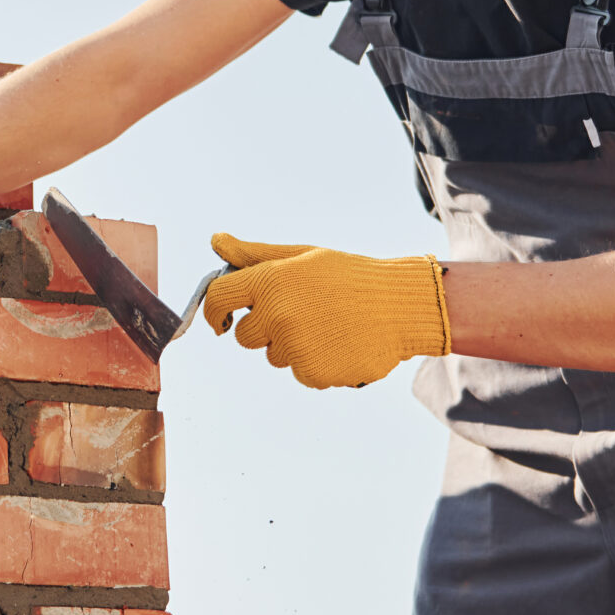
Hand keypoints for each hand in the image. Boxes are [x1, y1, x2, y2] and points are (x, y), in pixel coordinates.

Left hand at [202, 232, 449, 388]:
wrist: (400, 307)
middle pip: (244, 336)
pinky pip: (300, 373)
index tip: (224, 318)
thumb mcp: (302, 257)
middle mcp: (277, 315)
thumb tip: (217, 240)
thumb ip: (255, 255)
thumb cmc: (349, 276)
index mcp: (271, 280)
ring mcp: (294, 347)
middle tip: (300, 312)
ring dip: (293, 345)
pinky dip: (316, 363)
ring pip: (274, 356)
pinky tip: (339, 343)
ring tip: (327, 325)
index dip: (215, 310)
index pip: (218, 298)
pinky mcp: (312, 373)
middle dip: (263, 328)